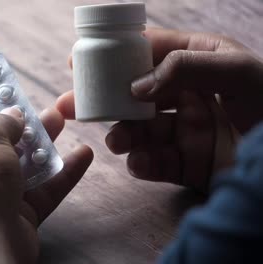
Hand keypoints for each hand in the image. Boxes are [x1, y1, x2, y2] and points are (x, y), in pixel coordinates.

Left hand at [0, 107, 92, 263]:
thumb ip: (1, 121)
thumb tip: (14, 117)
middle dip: (4, 123)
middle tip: (22, 103)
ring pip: (10, 167)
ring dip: (37, 144)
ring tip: (58, 118)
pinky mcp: (7, 218)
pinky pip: (33, 192)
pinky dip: (56, 176)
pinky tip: (82, 155)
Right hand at [57, 27, 262, 192]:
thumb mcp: (236, 70)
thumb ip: (183, 67)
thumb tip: (136, 86)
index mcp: (199, 63)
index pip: (148, 54)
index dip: (114, 57)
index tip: (81, 63)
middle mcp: (188, 95)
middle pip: (135, 96)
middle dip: (104, 102)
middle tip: (73, 106)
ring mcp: (187, 131)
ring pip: (141, 131)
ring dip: (123, 135)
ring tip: (117, 141)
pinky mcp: (188, 163)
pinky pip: (156, 162)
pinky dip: (143, 164)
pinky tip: (140, 163)